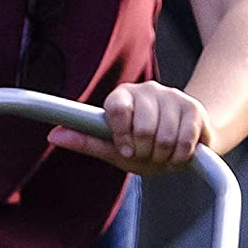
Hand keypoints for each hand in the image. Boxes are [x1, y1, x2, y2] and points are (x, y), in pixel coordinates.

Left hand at [47, 82, 212, 174]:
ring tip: (163, 153)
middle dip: (145, 152)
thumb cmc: (144, 146)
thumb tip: (53, 135)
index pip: (117, 108)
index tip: (126, 149)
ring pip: (164, 138)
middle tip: (147, 153)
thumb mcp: (113, 148)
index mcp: (123, 97)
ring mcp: (173, 96)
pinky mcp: (194, 108)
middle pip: (142, 129)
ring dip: (163, 157)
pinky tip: (179, 153)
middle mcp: (147, 90)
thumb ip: (86, 141)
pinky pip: (184, 141)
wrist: (184, 144)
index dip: (121, 134)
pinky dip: (180, 157)